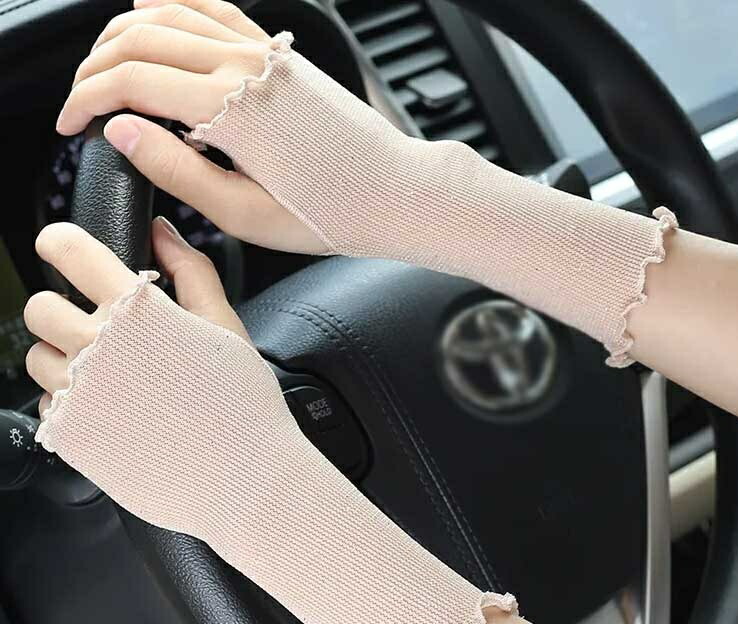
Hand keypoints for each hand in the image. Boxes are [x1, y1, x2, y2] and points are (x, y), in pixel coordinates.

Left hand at [24, 217, 248, 415]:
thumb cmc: (240, 402)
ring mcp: (78, 394)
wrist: (239, 477)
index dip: (60, 242)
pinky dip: (71, 402)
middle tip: (101, 329)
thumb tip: (161, 233)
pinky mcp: (71, 434)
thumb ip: (191, 271)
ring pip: (38, 357)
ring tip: (112, 377)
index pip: (68, 250)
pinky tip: (112, 410)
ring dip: (65, 359)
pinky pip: (47, 404)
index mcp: (135, 312)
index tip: (63, 248)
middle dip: (64, 309)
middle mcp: (96, 349)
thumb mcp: (226, 327)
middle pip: (40, 307)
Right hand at [57, 0, 325, 253]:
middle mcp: (243, 65)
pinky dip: (175, 1)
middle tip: (81, 104)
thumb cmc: (329, 213)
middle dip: (95, 69)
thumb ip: (177, 170)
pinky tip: (151, 3)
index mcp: (229, 108)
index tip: (70, 126)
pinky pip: (216, 9)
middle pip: (140, 40)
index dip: (85, 101)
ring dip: (125, 35)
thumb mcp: (244, 214)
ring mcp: (263, 53)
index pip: (130, 83)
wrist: (393, 194)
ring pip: (171, 16)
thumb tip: (120, 131)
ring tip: (101, 66)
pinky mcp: (280, 56)